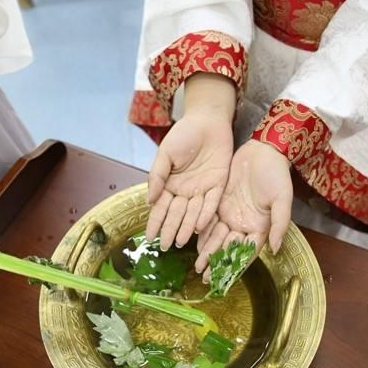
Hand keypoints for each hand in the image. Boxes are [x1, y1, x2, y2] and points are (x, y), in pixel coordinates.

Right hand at [146, 73, 236, 250]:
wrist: (207, 120)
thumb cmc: (184, 135)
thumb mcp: (165, 154)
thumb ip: (157, 176)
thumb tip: (149, 200)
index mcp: (170, 184)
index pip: (161, 208)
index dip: (155, 223)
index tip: (149, 238)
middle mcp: (186, 191)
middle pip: (177, 214)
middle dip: (170, 230)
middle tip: (165, 247)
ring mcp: (202, 189)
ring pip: (193, 213)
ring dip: (186, 228)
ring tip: (179, 242)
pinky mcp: (218, 185)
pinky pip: (211, 203)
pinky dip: (205, 215)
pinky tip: (199, 227)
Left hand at [195, 139, 292, 274]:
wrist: (263, 151)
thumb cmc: (277, 175)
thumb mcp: (282, 199)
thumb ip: (279, 225)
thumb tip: (276, 249)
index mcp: (260, 227)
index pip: (247, 252)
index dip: (236, 266)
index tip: (226, 280)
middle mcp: (244, 224)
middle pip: (229, 248)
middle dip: (217, 263)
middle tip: (205, 278)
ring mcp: (231, 214)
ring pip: (217, 237)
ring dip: (208, 252)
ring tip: (198, 267)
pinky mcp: (220, 203)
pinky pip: (209, 221)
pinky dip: (202, 233)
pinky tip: (193, 243)